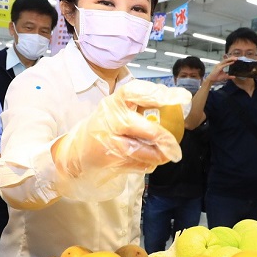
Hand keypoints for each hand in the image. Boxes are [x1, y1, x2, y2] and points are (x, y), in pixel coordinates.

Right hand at [52, 81, 189, 198]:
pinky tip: (151, 161)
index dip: (159, 93)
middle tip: (175, 146)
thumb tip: (178, 102)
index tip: (180, 98)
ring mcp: (108, 140)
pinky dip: (147, 164)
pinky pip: (136, 163)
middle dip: (162, 137)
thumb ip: (142, 107)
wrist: (76, 151)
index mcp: (114, 102)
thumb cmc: (105, 127)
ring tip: (167, 155)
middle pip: (140, 127)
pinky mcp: (109, 159)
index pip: (135, 92)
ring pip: (139, 150)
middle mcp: (110, 119)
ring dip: (157, 156)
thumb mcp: (117, 110)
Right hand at [207, 55, 238, 83]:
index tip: (235, 58)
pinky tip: (232, 62)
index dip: (230, 59)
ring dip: (230, 59)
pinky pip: (225, 65)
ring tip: (235, 59)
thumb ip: (230, 76)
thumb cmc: (217, 77)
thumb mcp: (225, 77)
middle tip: (236, 57)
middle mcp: (219, 64)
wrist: (211, 80)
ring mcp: (219, 65)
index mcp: (220, 65)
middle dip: (231, 58)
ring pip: (225, 61)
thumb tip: (234, 77)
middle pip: (226, 60)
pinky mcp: (219, 68)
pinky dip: (229, 63)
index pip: (226, 61)